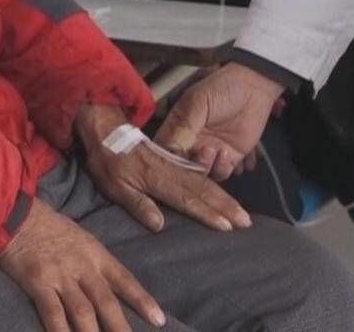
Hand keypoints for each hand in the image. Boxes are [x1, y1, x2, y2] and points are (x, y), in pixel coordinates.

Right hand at [0, 199, 164, 331]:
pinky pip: (53, 313)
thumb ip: (95, 262)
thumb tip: (110, 285)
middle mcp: (83, 267)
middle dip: (121, 327)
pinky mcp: (39, 283)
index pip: (125, 281)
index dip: (143, 301)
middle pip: (107, 302)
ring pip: (84, 312)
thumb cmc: (50, 228)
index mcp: (96, 254)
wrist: (18, 215)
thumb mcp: (82, 239)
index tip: (159, 320)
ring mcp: (61, 276)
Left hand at [74, 104, 251, 233]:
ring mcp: (176, 163)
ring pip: (206, 180)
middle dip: (227, 206)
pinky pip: (199, 173)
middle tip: (246, 222)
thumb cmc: (108, 161)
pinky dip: (216, 184)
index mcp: (158, 179)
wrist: (106, 127)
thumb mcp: (115, 186)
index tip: (227, 226)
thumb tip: (159, 225)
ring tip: (242, 212)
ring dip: (226, 197)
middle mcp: (172, 171)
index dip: (208, 214)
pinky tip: (224, 193)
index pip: (188, 200)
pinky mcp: (174, 159)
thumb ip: (138, 204)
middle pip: (205, 190)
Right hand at [156, 63, 283, 180]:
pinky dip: (221, 168)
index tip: (171, 160)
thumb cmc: (223, 88)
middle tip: (196, 153)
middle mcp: (190, 143)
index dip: (165, 159)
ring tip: (212, 149)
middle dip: (186, 167)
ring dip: (204, 166)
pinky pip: (220, 173)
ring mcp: (209, 152)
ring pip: (199, 174)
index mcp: (177, 128)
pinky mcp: (228, 159)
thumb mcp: (199, 102)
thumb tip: (170, 147)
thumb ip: (185, 125)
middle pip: (180, 167)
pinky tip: (226, 152)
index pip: (164, 150)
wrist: (255, 89)